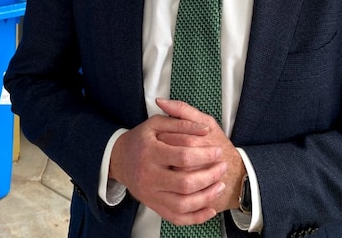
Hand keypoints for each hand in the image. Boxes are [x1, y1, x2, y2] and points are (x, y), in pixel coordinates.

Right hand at [109, 98, 245, 224]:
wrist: (119, 159)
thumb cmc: (140, 140)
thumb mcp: (156, 124)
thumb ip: (181, 123)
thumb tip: (205, 129)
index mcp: (150, 152)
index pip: (183, 157)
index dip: (205, 155)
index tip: (217, 150)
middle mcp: (149, 176)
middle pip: (185, 183)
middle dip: (210, 176)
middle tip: (222, 167)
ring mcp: (151, 194)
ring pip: (183, 204)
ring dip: (206, 197)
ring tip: (220, 185)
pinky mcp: (154, 206)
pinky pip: (177, 218)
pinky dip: (196, 217)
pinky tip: (209, 209)